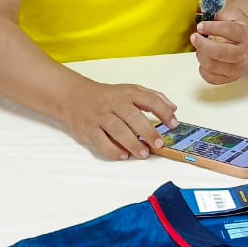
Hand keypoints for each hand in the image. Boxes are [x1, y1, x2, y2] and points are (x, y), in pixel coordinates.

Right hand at [56, 79, 177, 160]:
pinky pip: (100, 141)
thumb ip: (153, 98)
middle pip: (132, 116)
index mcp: (127, 94)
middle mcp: (114, 103)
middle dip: (147, 131)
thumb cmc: (108, 97)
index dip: (163, 111)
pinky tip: (123, 155)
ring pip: (117, 129)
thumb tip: (173, 109)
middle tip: (158, 143)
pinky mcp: (88, 129)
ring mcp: (100, 116)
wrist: (75, 96)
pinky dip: (113, 150)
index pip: (149, 100)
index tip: (173, 124)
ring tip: (144, 153)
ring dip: (132, 143)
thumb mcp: (130, 91)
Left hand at [191, 4, 247, 84]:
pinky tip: (204, 60)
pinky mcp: (231, 78)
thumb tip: (202, 15)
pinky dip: (203, 69)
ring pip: (213, 65)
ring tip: (200, 48)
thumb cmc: (240, 31)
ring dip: (201, 55)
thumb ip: (219, 13)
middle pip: (220, 52)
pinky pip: (211, 78)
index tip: (200, 26)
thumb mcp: (234, 16)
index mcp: (246, 34)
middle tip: (194, 37)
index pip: (228, 31)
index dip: (212, 28)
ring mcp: (238, 68)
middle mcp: (244, 53)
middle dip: (202, 44)